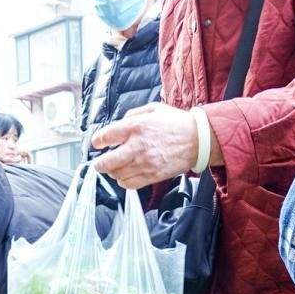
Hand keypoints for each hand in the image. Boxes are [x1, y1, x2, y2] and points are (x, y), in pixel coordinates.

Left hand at [92, 103, 208, 189]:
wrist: (197, 140)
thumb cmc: (177, 123)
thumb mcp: (154, 109)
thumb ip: (133, 114)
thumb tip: (120, 123)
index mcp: (136, 126)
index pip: (106, 136)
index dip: (97, 141)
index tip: (97, 143)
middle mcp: (137, 146)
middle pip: (107, 161)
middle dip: (99, 164)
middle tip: (99, 164)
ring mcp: (144, 163)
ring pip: (117, 175)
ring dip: (112, 172)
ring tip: (115, 169)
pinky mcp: (152, 175)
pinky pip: (129, 184)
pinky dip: (123, 182)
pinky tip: (125, 176)